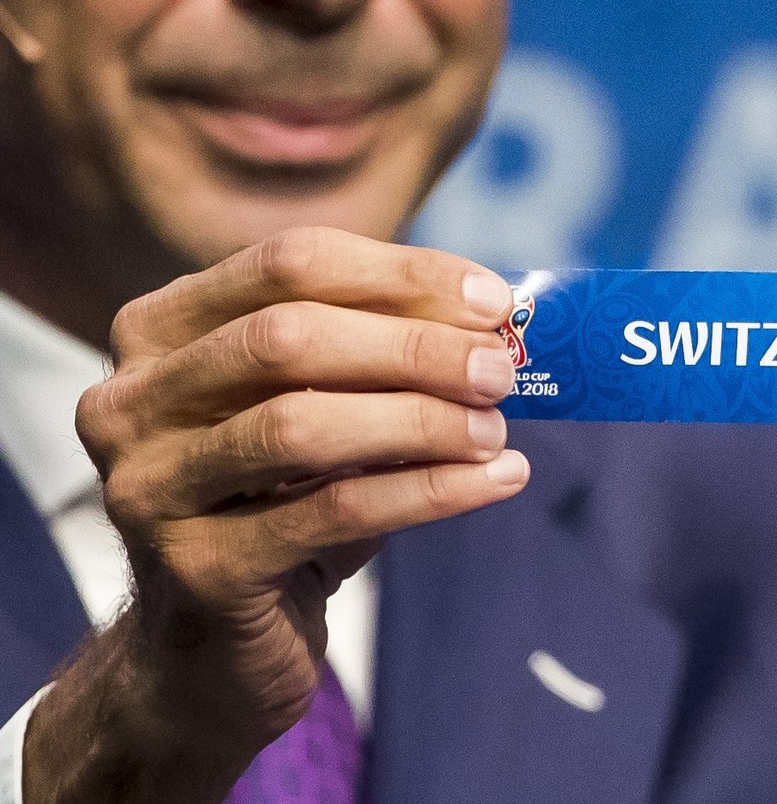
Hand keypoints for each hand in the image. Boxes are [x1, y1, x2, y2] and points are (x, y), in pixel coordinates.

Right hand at [26, 227, 530, 803]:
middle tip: (502, 371)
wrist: (209, 656)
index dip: (403, 276)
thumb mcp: (322, 416)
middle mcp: (130, 401)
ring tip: (497, 433)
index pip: (289, 265)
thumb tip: (493, 321)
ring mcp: (149, 487)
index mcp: (160, 333)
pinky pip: (333, 513)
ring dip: (422, 421)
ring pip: (301, 427)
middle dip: (416, 348)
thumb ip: (380, 359)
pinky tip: (496, 482)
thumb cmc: (279, 510)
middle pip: (289, 339)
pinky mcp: (194, 570)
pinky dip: (430, 491)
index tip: (494, 302)